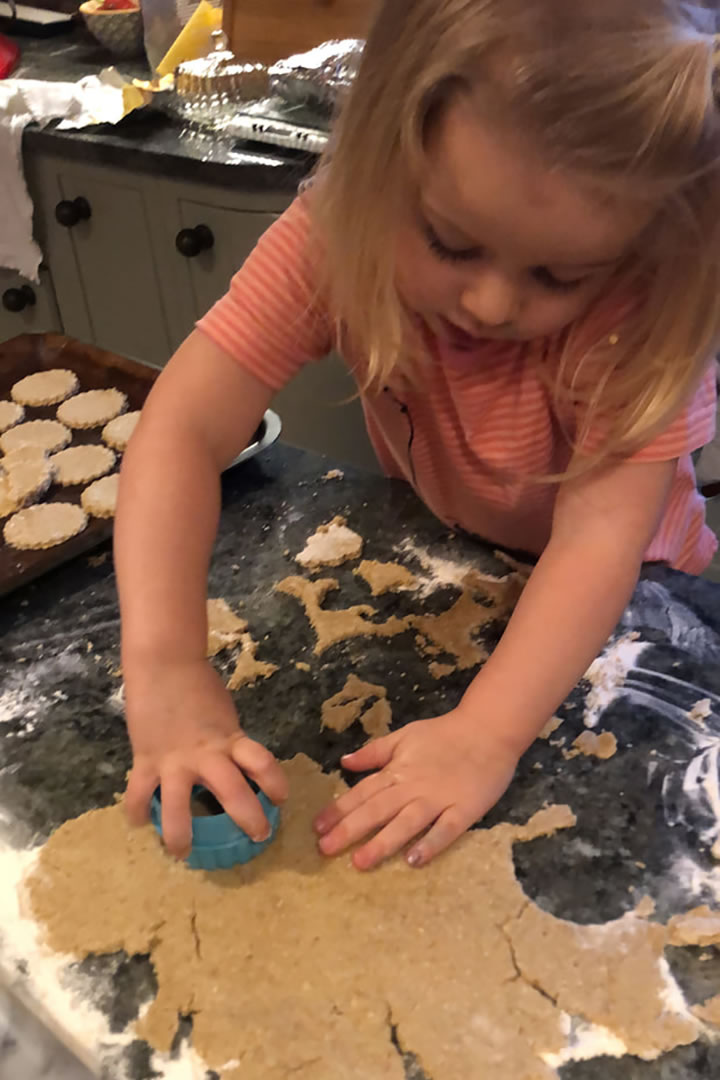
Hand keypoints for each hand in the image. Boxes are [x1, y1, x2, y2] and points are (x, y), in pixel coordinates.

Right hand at [124, 658, 287, 857]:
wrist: (164, 663)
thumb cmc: (198, 684)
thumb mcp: (223, 715)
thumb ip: (227, 741)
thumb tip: (235, 764)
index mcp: (231, 739)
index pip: (263, 764)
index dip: (275, 783)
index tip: (280, 799)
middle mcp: (207, 755)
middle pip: (233, 793)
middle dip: (247, 819)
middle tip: (256, 837)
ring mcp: (174, 761)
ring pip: (178, 806)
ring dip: (180, 834)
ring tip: (182, 852)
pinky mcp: (146, 760)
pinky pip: (139, 793)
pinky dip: (137, 810)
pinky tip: (139, 823)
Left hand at [312, 708, 517, 869]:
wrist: (488, 731)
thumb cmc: (444, 735)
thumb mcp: (404, 736)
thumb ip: (375, 752)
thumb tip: (344, 762)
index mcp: (397, 770)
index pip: (363, 792)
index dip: (339, 809)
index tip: (317, 827)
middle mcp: (413, 787)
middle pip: (378, 810)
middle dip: (350, 830)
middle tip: (325, 850)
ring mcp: (439, 800)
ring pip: (406, 824)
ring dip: (383, 842)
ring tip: (360, 862)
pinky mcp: (464, 811)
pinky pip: (446, 831)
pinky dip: (430, 845)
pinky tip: (414, 862)